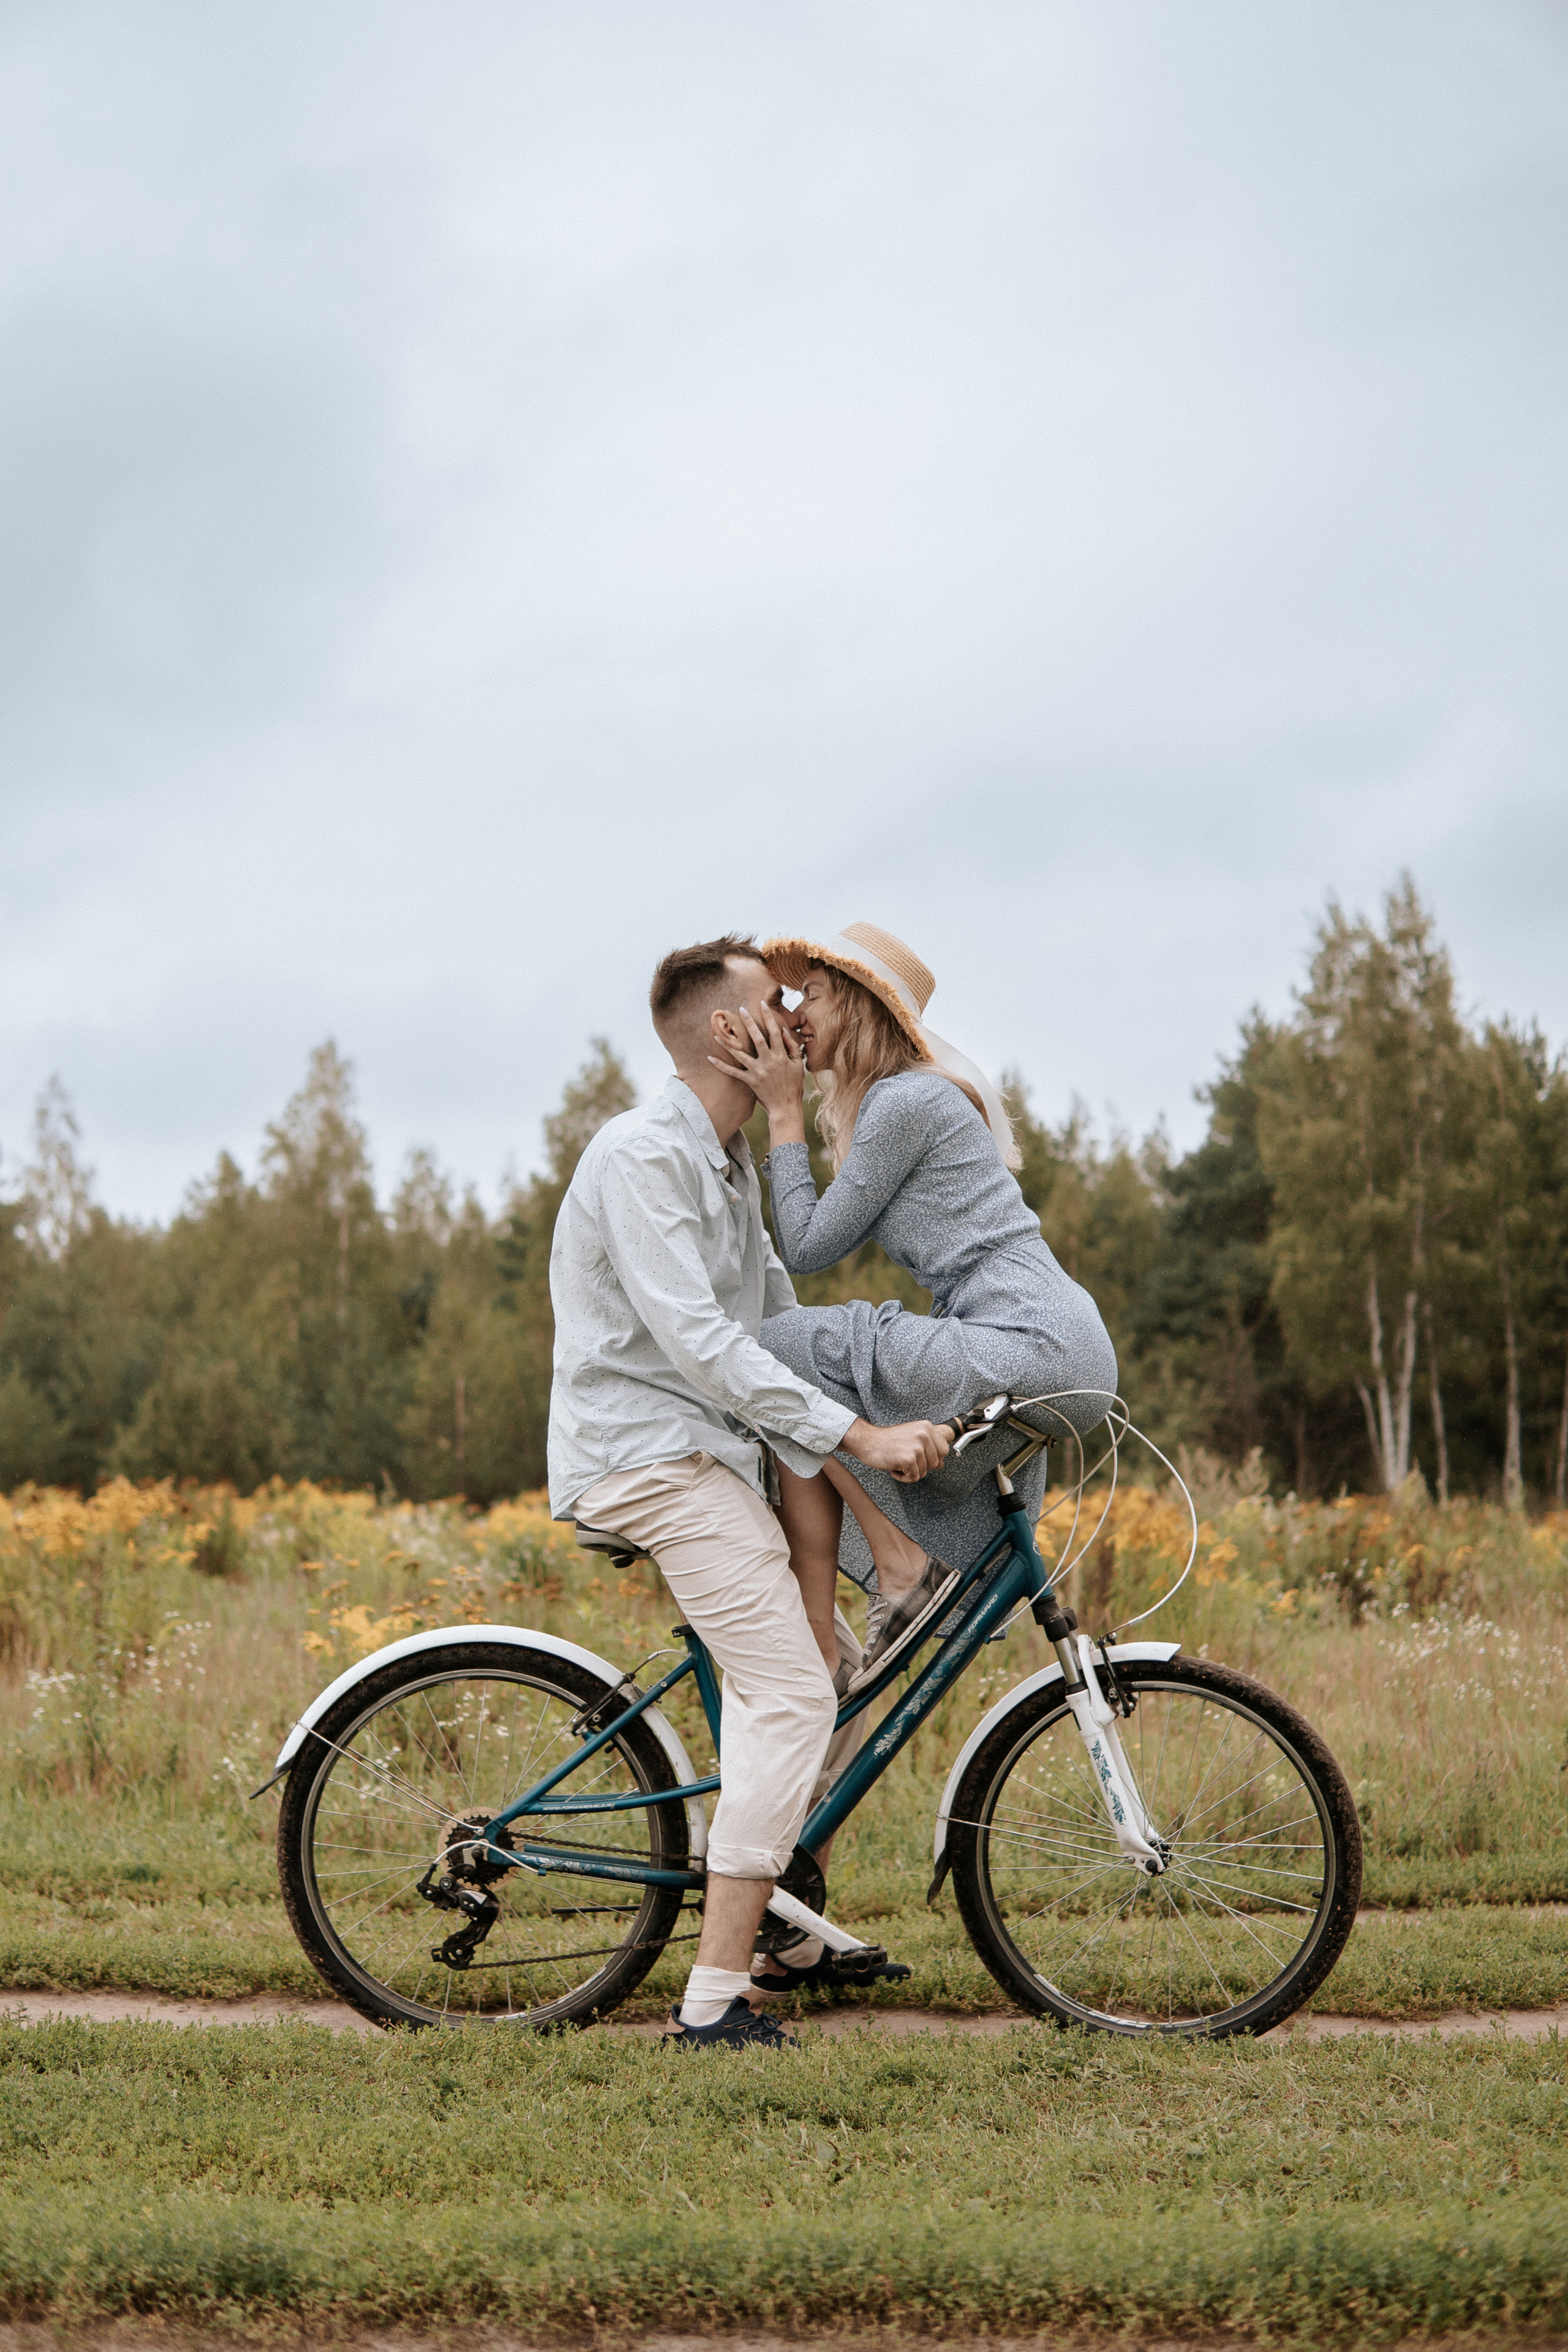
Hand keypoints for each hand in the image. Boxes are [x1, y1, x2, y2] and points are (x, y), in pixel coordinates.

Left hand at [709, 1005, 806, 1137]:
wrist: (786, 1108)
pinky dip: (721, 1066)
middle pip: (757, 1038)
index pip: (775, 1032)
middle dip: (749, 1023)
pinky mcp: (750, 1081)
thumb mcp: (798, 1066)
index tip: (762, 1005)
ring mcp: (758, 1071)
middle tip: (740, 1009)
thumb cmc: (794, 1086)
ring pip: (741, 1054)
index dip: (769, 1017)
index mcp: (781, 1056)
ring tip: (718, 1033)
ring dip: (729, 1043)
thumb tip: (783, 1031)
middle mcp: (769, 1061)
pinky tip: (710, 1058)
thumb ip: (792, 1048)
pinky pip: (733, 1073)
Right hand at [840, 1418, 951, 1483]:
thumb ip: (927, 1447)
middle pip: (936, 1463)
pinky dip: (903, 1477)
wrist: (866, 1440)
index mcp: (926, 1427)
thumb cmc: (887, 1440)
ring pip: (924, 1472)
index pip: (944, 1450)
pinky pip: (914, 1478)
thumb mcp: (911, 1437)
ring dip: (910, 1472)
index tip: (920, 1458)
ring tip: (898, 1461)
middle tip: (905, 1459)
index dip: (934, 1458)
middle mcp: (924, 1435)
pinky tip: (894, 1467)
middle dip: (921, 1466)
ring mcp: (917, 1447)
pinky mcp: (909, 1459)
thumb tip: (941, 1464)